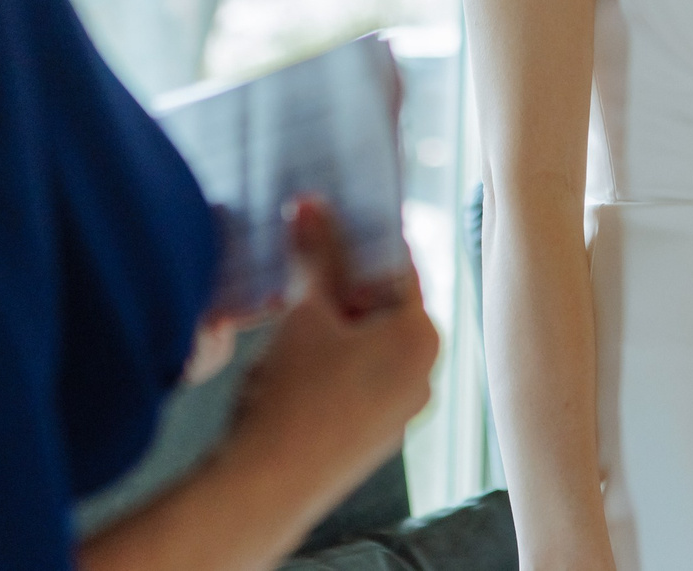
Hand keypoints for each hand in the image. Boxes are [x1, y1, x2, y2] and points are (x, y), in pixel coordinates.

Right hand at [226, 199, 438, 493]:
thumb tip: (311, 206)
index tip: (336, 216)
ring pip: (376, 345)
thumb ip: (315, 255)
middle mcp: (426, 374)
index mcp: (422, 337)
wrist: (266, 486)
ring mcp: (405, 411)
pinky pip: (366, 380)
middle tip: (310, 257)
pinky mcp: (378, 436)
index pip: (400, 265)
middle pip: (390, 305)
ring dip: (342, 322)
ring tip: (299, 308)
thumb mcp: (304, 313)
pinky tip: (301, 357)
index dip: (364, 236)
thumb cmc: (291, 397)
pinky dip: (341, 360)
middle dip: (349, 281)